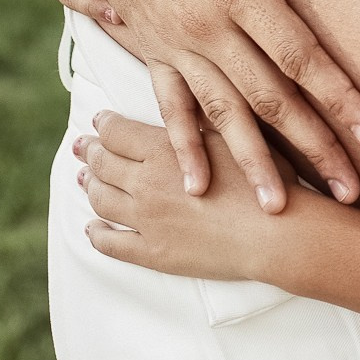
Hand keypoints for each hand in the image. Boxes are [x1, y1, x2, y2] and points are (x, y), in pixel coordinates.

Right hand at [40, 0, 359, 212]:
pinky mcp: (149, 47)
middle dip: (314, 147)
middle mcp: (207, 28)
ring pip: (226, 115)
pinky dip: (185, 147)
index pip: (300, 54)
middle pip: (273, 99)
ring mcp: (175, 43)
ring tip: (283, 208)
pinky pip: (172, 105)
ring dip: (256, 163)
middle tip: (350, 193)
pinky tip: (198, 185)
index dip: (338, 96)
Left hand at [77, 111, 289, 281]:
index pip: (118, 132)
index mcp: (165, 150)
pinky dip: (96, 234)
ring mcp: (146, 220)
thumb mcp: (236, 136)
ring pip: (102, 200)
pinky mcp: (152, 252)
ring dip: (89, 187)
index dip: (105, 125)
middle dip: (90, 152)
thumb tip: (185, 107)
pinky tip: (93, 228)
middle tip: (82, 146)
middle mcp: (146, 183)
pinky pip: (111, 243)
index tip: (99, 122)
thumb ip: (202, 123)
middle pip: (104, 164)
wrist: (277, 233)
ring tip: (84, 180)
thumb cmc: (265, 180)